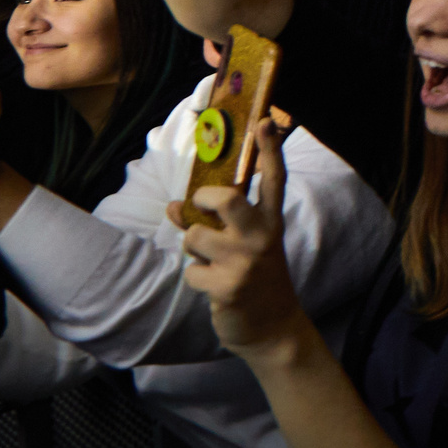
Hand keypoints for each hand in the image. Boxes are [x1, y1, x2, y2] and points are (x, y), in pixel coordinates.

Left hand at [177, 119, 309, 355]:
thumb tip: (173, 206)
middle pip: (228, 199)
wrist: (273, 327)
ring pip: (195, 237)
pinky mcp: (228, 287)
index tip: (265, 120)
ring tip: (210, 261)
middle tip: (200, 208)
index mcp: (271, 221)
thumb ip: (215, 222)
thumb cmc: (255, 276)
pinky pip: (191, 272)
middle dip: (203, 200)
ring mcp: (246, 262)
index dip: (269, 149)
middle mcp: (263, 236)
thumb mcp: (245, 244)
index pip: (273, 178)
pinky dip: (195, 278)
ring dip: (193, 250)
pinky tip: (213, 287)